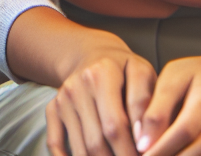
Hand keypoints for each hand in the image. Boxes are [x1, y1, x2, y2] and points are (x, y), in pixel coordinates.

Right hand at [46, 36, 155, 155]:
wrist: (93, 54)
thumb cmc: (125, 70)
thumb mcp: (143, 74)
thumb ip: (147, 105)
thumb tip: (144, 141)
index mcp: (102, 72)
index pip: (116, 125)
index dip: (134, 150)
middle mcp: (78, 85)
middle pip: (97, 141)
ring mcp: (63, 99)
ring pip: (81, 148)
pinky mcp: (53, 109)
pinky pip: (55, 143)